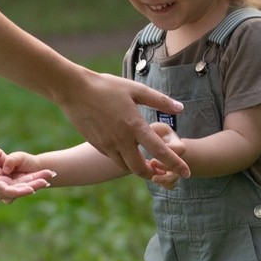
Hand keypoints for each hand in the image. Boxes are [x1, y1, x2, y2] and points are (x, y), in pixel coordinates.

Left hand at [0, 130, 52, 199]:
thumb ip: (1, 158)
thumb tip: (9, 165)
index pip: (10, 180)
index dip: (27, 179)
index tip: (43, 174)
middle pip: (12, 187)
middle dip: (32, 184)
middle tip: (50, 179)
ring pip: (9, 190)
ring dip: (29, 187)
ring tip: (45, 183)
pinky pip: (1, 188)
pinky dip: (17, 189)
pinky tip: (30, 188)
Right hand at [59, 70, 187, 178]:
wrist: (73, 90)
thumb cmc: (106, 86)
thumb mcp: (135, 89)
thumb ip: (159, 100)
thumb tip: (180, 108)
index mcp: (135, 126)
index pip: (160, 151)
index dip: (175, 164)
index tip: (187, 173)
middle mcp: (121, 140)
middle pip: (141, 169)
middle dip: (153, 174)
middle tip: (161, 171)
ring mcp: (107, 145)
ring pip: (126, 167)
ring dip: (138, 169)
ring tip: (146, 162)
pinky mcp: (97, 145)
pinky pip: (114, 158)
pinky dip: (124, 160)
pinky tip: (127, 151)